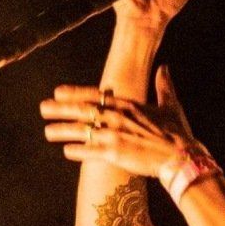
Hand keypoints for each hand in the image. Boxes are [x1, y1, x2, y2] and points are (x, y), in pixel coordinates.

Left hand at [40, 65, 199, 176]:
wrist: (181, 157)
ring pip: (82, 130)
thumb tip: (165, 68)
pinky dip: (77, 151)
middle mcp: (118, 117)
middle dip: (60, 109)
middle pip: (83, 110)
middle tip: (43, 108)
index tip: (58, 91)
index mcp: (128, 104)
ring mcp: (115, 135)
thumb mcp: (170, 105)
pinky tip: (65, 151)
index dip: (74, 93)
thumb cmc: (177, 133)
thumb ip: (163, 86)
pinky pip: (90, 152)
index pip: (95, 95)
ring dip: (62, 130)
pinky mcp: (115, 154)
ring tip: (47, 131)